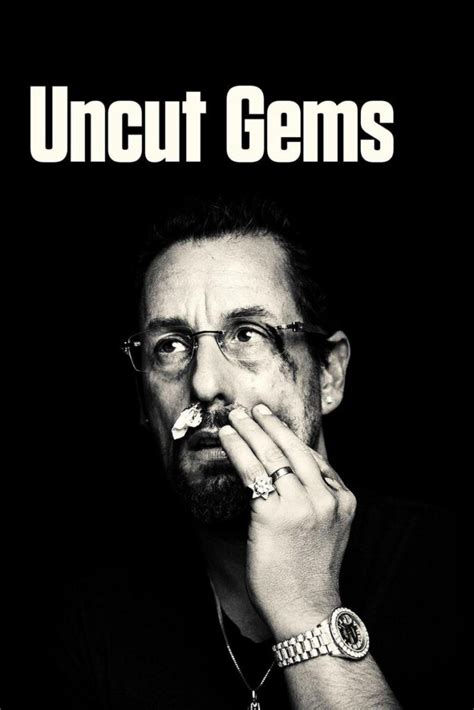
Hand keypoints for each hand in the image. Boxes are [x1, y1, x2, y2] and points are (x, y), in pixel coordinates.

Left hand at [218, 403, 356, 638]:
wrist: (305, 608)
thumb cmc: (309, 573)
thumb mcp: (328, 531)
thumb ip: (317, 501)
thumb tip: (289, 475)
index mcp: (343, 500)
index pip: (315, 458)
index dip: (290, 437)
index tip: (274, 425)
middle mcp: (326, 497)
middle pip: (294, 449)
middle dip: (270, 425)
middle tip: (253, 409)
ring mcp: (302, 504)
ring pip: (272, 455)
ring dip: (250, 431)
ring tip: (235, 417)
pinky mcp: (274, 513)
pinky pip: (253, 471)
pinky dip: (238, 450)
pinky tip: (228, 439)